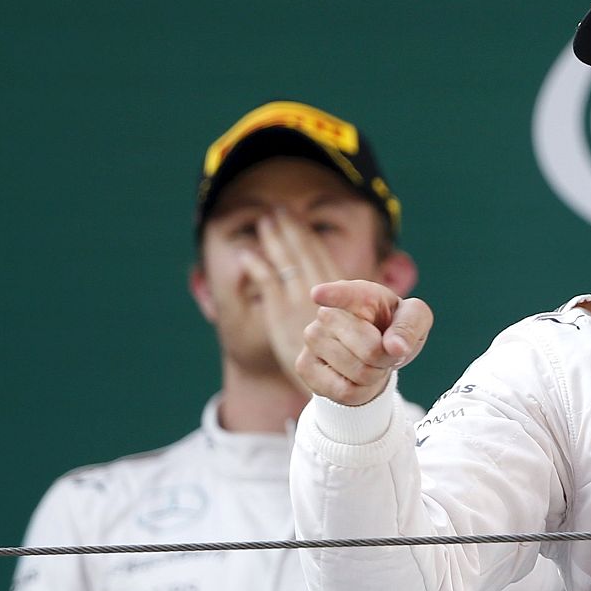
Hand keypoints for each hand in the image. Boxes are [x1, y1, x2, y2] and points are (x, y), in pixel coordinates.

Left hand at [240, 209, 344, 391]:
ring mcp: (299, 302)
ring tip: (264, 222)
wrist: (336, 380)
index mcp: (336, 290)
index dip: (304, 233)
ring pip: (285, 262)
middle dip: (289, 230)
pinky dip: (257, 267)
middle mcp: (318, 292)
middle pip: (301, 252)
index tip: (292, 216)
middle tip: (276, 210)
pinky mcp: (281, 315)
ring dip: (274, 240)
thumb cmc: (342, 354)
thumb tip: (322, 291)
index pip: (317, 253)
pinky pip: (268, 283)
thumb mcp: (343, 323)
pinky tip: (247, 255)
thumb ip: (332, 303)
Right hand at [296, 280, 433, 405]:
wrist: (373, 351)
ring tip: (370, 362)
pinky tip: (356, 377)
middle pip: (371, 351)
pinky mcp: (304, 366)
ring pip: (360, 374)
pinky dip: (362, 392)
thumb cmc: (394, 327)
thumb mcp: (415, 319)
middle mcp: (328, 313)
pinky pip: (345, 392)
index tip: (319, 295)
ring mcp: (313, 339)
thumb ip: (409, 326)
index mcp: (359, 295)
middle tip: (385, 351)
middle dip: (388, 359)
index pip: (345, 294)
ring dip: (376, 375)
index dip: (333, 295)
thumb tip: (395, 348)